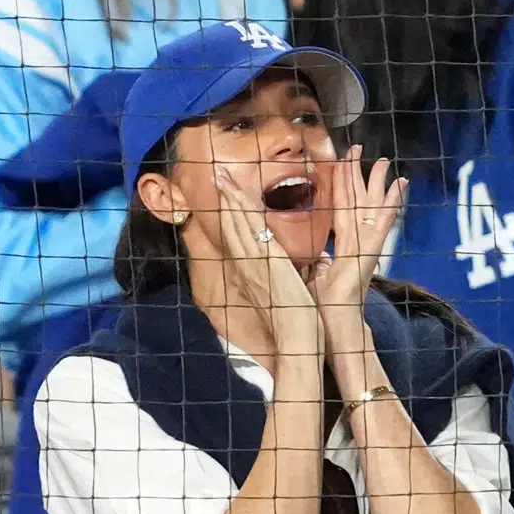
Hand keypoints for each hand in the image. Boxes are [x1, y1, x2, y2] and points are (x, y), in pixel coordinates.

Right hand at [215, 166, 322, 359]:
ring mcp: (256, 263)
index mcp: (254, 271)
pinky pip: (251, 231)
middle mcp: (249, 265)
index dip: (230, 212)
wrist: (297, 340)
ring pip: (237, 224)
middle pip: (232, 225)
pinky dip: (242, 213)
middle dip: (224, 198)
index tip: (226, 193)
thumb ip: (279, 276)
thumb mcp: (283, 292)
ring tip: (221, 176)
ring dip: (229, 198)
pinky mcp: (266, 262)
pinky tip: (237, 197)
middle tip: (215, 174)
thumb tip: (284, 266)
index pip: (238, 235)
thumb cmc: (295, 320)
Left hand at [308, 146, 406, 351]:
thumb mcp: (313, 274)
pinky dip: (393, 202)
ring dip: (378, 182)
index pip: (340, 206)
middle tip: (358, 147)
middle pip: (356, 199)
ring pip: (372, 205)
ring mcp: (368, 244)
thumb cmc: (323, 305)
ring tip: (384, 160)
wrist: (335, 322)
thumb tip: (312, 253)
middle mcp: (357, 240)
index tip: (341, 160)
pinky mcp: (373, 250)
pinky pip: (384, 221)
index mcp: (342, 244)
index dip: (340, 183)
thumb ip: (315, 260)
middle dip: (357, 173)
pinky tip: (400, 185)